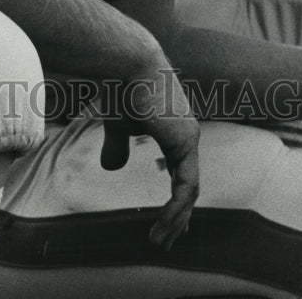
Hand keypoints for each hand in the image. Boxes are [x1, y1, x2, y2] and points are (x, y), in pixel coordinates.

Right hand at [100, 65, 199, 250]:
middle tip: (170, 239)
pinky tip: (166, 223)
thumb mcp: (117, 123)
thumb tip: (112, 169)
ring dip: (177, 219)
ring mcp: (188, 138)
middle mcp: (186, 134)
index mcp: (173, 128)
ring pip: (190, 190)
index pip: (180, 170)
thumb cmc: (121, 85)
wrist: (127, 62)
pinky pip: (186, 186)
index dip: (175, 195)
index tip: (170, 218)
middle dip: (180, 215)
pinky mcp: (184, 142)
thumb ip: (118, 145)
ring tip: (162, 240)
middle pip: (188, 183)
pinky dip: (177, 209)